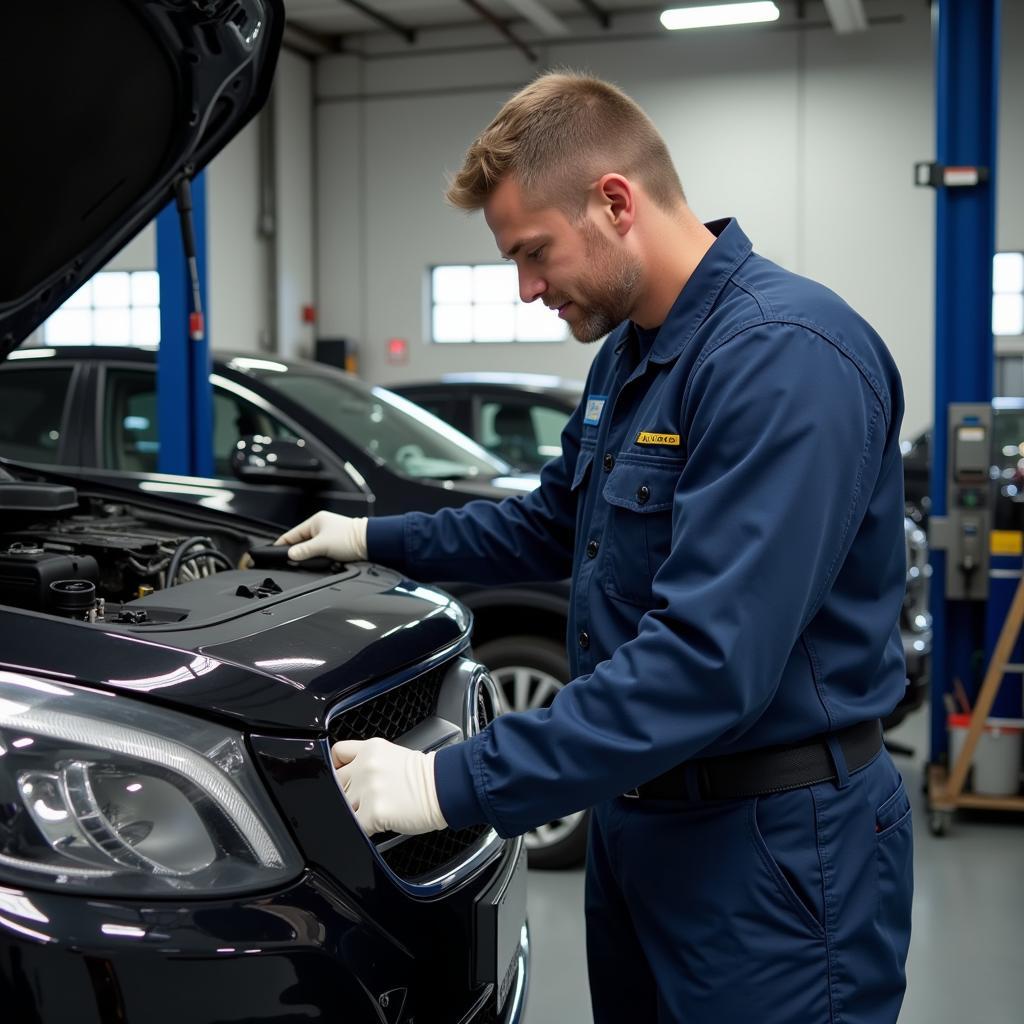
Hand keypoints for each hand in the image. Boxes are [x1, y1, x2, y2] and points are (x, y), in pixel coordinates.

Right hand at [275, 511, 367, 561]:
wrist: (370, 543)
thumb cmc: (350, 538)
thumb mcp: (322, 545)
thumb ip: (304, 551)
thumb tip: (290, 555)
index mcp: (316, 521)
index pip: (292, 534)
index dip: (283, 544)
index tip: (274, 552)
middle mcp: (322, 526)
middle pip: (301, 542)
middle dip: (297, 552)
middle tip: (291, 562)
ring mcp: (329, 535)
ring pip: (311, 548)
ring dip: (310, 556)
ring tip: (307, 562)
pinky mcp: (336, 544)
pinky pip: (321, 552)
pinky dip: (319, 557)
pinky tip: (320, 562)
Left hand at [333, 738, 447, 836]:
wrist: (445, 788)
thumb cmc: (425, 776)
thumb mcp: (393, 754)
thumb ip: (368, 761)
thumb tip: (351, 778)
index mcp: (370, 749)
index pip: (336, 753)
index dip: (336, 767)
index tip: (342, 776)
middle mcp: (366, 766)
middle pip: (336, 782)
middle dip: (347, 792)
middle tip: (364, 798)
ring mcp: (368, 789)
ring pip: (344, 805)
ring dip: (356, 811)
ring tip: (376, 810)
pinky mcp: (373, 812)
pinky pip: (355, 825)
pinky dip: (364, 828)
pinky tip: (378, 824)